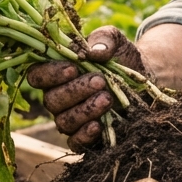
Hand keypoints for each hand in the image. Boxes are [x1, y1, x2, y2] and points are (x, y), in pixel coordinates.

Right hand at [25, 26, 144, 151]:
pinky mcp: (86, 135)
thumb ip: (104, 39)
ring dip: (84, 110)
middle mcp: (59, 97)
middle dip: (75, 91)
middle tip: (100, 81)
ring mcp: (71, 117)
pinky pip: (75, 142)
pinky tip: (98, 125)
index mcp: (57, 72)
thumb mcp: (115, 40)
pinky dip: (84, 136)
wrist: (144, 76)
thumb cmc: (121, 56)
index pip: (37, 76)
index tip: (73, 68)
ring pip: (63, 121)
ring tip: (107, 98)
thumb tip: (94, 53)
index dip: (50, 74)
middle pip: (51, 100)